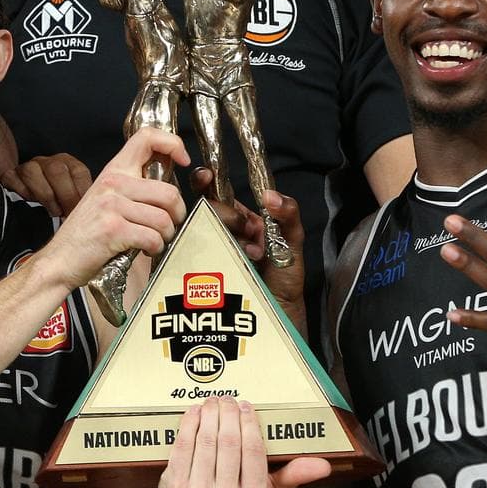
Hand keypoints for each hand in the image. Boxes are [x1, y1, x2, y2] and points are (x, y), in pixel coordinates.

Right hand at [0, 153, 92, 216]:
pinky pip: (13, 179)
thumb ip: (83, 202)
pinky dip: (22, 192)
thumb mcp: (73, 200)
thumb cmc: (56, 203)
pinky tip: (29, 203)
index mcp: (68, 164)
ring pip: (33, 172)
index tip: (85, 210)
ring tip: (53, 211)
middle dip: (65, 195)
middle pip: (56, 170)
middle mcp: (48, 162)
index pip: (79, 171)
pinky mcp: (10, 175)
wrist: (27, 202)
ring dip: (45, 195)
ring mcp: (27, 167)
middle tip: (69, 214)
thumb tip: (96, 214)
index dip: (82, 192)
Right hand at [40, 128, 189, 289]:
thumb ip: (134, 187)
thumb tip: (169, 187)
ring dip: (165, 235)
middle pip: (169, 191)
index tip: (183, 161)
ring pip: (164, 218)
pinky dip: (155, 248)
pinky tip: (145, 250)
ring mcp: (111, 205)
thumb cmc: (87, 234)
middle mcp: (113, 183)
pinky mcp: (113, 229)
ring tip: (154, 240)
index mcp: (114, 171)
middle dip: (176, 214)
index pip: (147, 137)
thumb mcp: (107, 199)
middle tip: (167, 225)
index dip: (173, 144)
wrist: (60, 260)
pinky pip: (152, 237)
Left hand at [157, 397, 330, 487]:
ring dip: (209, 414)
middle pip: (228, 441)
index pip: (253, 450)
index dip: (248, 422)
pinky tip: (195, 413)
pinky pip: (183, 446)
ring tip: (213, 403)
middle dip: (228, 413)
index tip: (246, 406)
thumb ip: (291, 476)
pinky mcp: (175, 487)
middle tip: (228, 399)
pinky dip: (189, 424)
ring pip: (206, 440)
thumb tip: (322, 466)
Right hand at [187, 173, 308, 334]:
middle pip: (209, 210)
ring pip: (201, 230)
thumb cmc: (286, 277)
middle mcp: (222, 232)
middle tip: (250, 236)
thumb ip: (289, 214)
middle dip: (228, 217)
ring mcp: (211, 250)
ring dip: (226, 239)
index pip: (220, 193)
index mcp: (242, 219)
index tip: (206, 175)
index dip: (208, 181)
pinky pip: (193, 254)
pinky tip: (231, 263)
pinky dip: (210, 255)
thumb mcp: (293, 241)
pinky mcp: (201, 271)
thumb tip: (269, 195)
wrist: (278, 312)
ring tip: (249, 256)